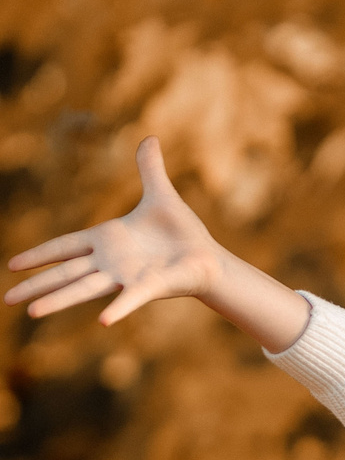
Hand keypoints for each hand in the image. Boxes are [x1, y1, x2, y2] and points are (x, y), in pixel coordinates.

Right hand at [6, 136, 221, 326]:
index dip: (39, 255)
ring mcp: (127, 277)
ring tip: (33, 312)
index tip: (12, 265)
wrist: (210, 259)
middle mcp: (110, 263)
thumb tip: (150, 137)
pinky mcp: (150, 287)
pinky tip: (103, 322)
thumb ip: (150, 170)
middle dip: (36, 286)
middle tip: (6, 299)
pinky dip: (118, 309)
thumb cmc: (183, 233)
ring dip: (59, 299)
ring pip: (85, 289)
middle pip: (64, 274)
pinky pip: (130, 299)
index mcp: (107, 240)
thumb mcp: (162, 196)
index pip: (64, 247)